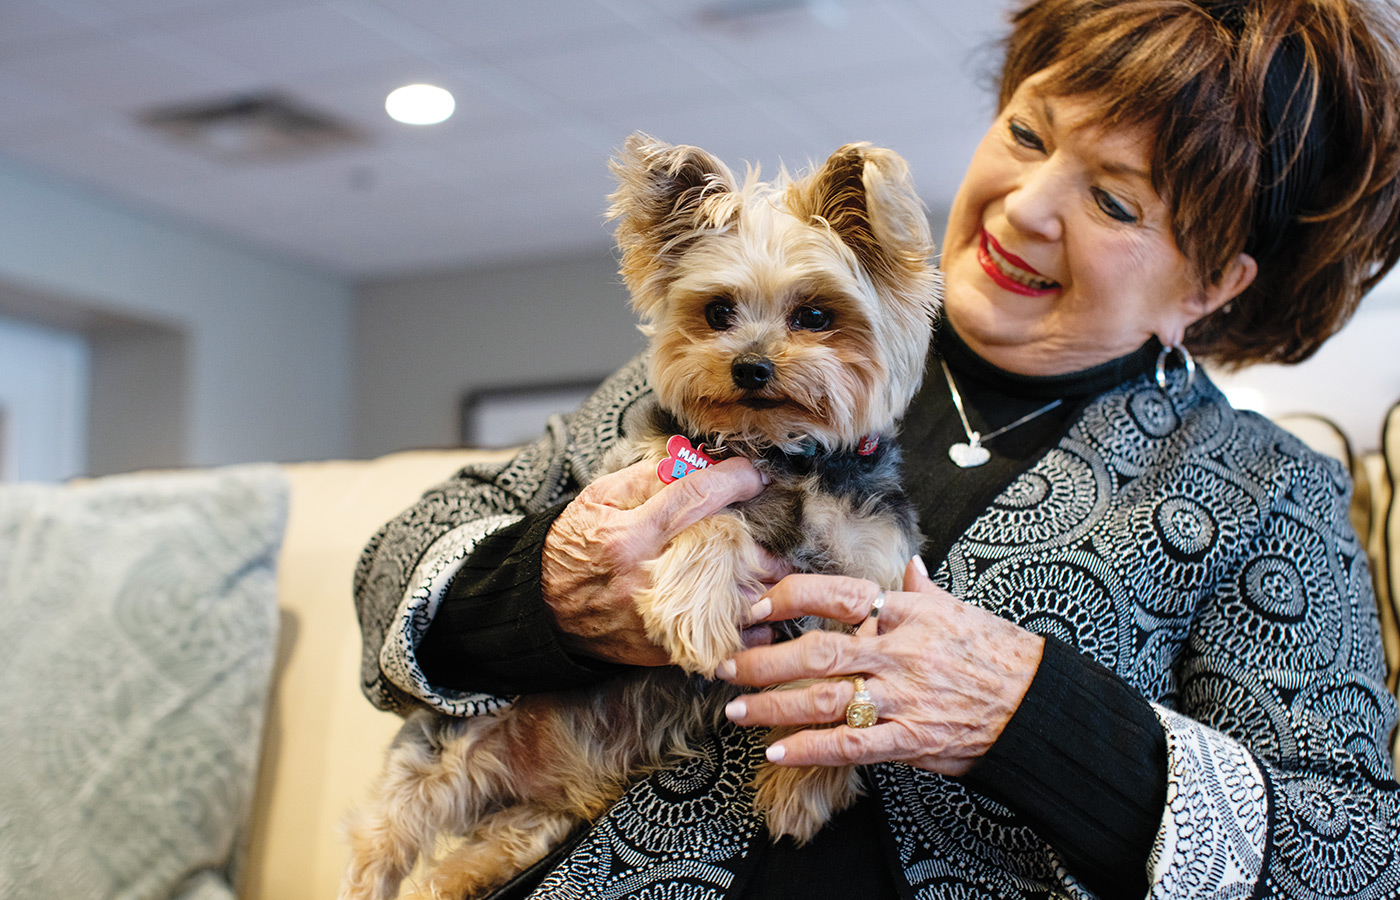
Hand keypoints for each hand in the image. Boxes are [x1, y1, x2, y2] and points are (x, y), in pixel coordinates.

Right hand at [542, 457, 790, 665]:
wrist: (542, 609)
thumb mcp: (598, 498)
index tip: (755, 474)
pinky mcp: (662, 649)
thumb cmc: (572, 547)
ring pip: (732, 603)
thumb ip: (648, 478)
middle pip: (727, 554)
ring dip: (762, 587)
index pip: (696, 496)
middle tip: (775, 534)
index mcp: (629, 535)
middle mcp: (647, 578)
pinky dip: (746, 629)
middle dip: (760, 543)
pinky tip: (757, 613)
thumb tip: (697, 464)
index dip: (734, 478)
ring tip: (774, 573)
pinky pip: (720, 641)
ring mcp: (658, 618)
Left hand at [718, 558, 1043, 776]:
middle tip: (725, 666)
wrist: (1036, 704)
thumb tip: (908, 565)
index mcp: (905, 613)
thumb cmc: (996, 654)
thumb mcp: (958, 610)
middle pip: (815, 651)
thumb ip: (923, 590)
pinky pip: (849, 745)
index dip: (789, 599)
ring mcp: (901, 696)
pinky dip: (810, 749)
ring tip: (737, 710)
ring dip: (773, 706)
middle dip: (763, 660)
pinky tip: (778, 752)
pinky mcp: (909, 738)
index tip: (757, 608)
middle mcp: (897, 651)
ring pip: (823, 699)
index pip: (834, 595)